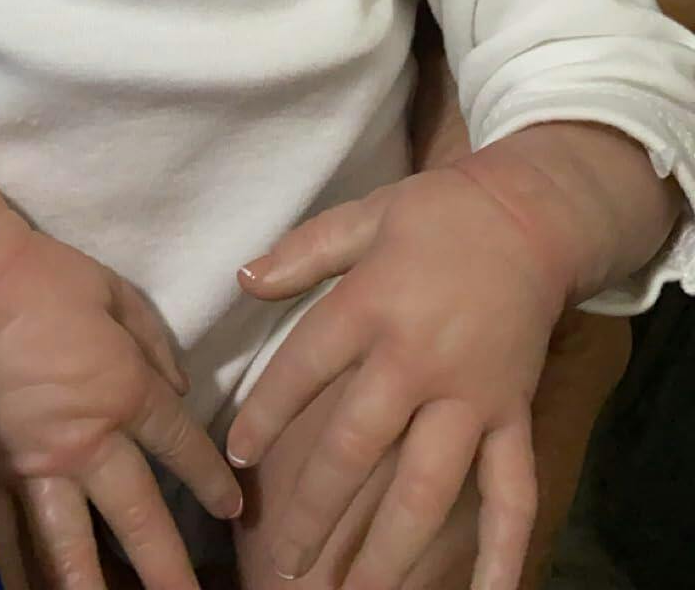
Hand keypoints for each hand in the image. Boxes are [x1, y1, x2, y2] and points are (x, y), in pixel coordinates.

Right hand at [0, 224, 241, 589]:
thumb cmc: (42, 276)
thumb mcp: (116, 293)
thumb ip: (154, 344)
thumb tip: (180, 390)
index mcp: (124, 392)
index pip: (180, 447)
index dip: (211, 479)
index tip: (232, 507)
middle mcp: (84, 443)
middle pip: (138, 520)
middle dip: (168, 569)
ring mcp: (29, 467)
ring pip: (68, 550)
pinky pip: (1, 538)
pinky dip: (16, 573)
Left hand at [225, 170, 568, 589]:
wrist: (532, 216)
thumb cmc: (438, 214)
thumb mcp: (365, 215)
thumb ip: (302, 252)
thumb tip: (242, 279)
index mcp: (373, 305)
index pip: (303, 370)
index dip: (264, 416)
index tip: (237, 458)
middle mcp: (419, 360)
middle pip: (356, 446)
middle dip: (315, 509)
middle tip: (285, 564)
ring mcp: (471, 396)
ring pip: (427, 487)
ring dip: (390, 550)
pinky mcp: (513, 414)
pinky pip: (512, 491)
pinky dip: (504, 551)